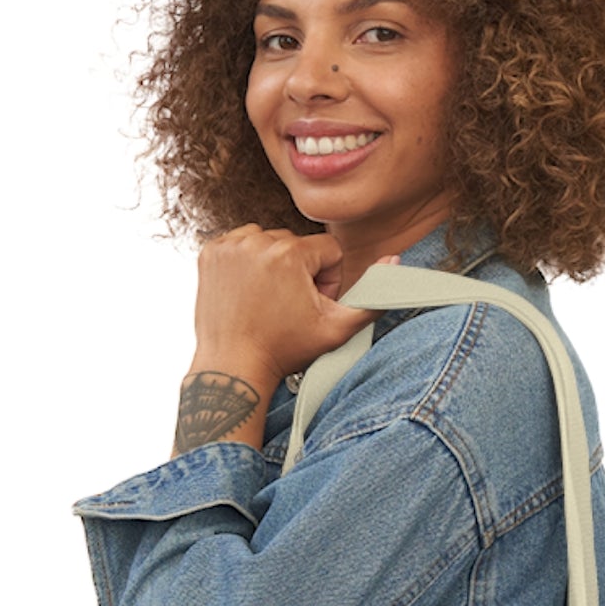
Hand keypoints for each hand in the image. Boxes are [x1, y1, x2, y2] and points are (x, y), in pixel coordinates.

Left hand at [191, 226, 391, 386]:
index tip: (310, 304)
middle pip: (298, 243)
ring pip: (269, 240)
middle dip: (300, 270)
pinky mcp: (210, 252)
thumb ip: (372, 297)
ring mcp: (230, 246)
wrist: (234, 365)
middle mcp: (257, 242)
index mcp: (290, 254)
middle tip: (288, 306)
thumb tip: (394, 261)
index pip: (328, 250)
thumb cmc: (283, 350)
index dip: (327, 280)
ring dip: (274, 263)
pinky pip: (241, 243)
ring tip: (268, 298)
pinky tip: (248, 290)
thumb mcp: (337, 329)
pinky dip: (247, 261)